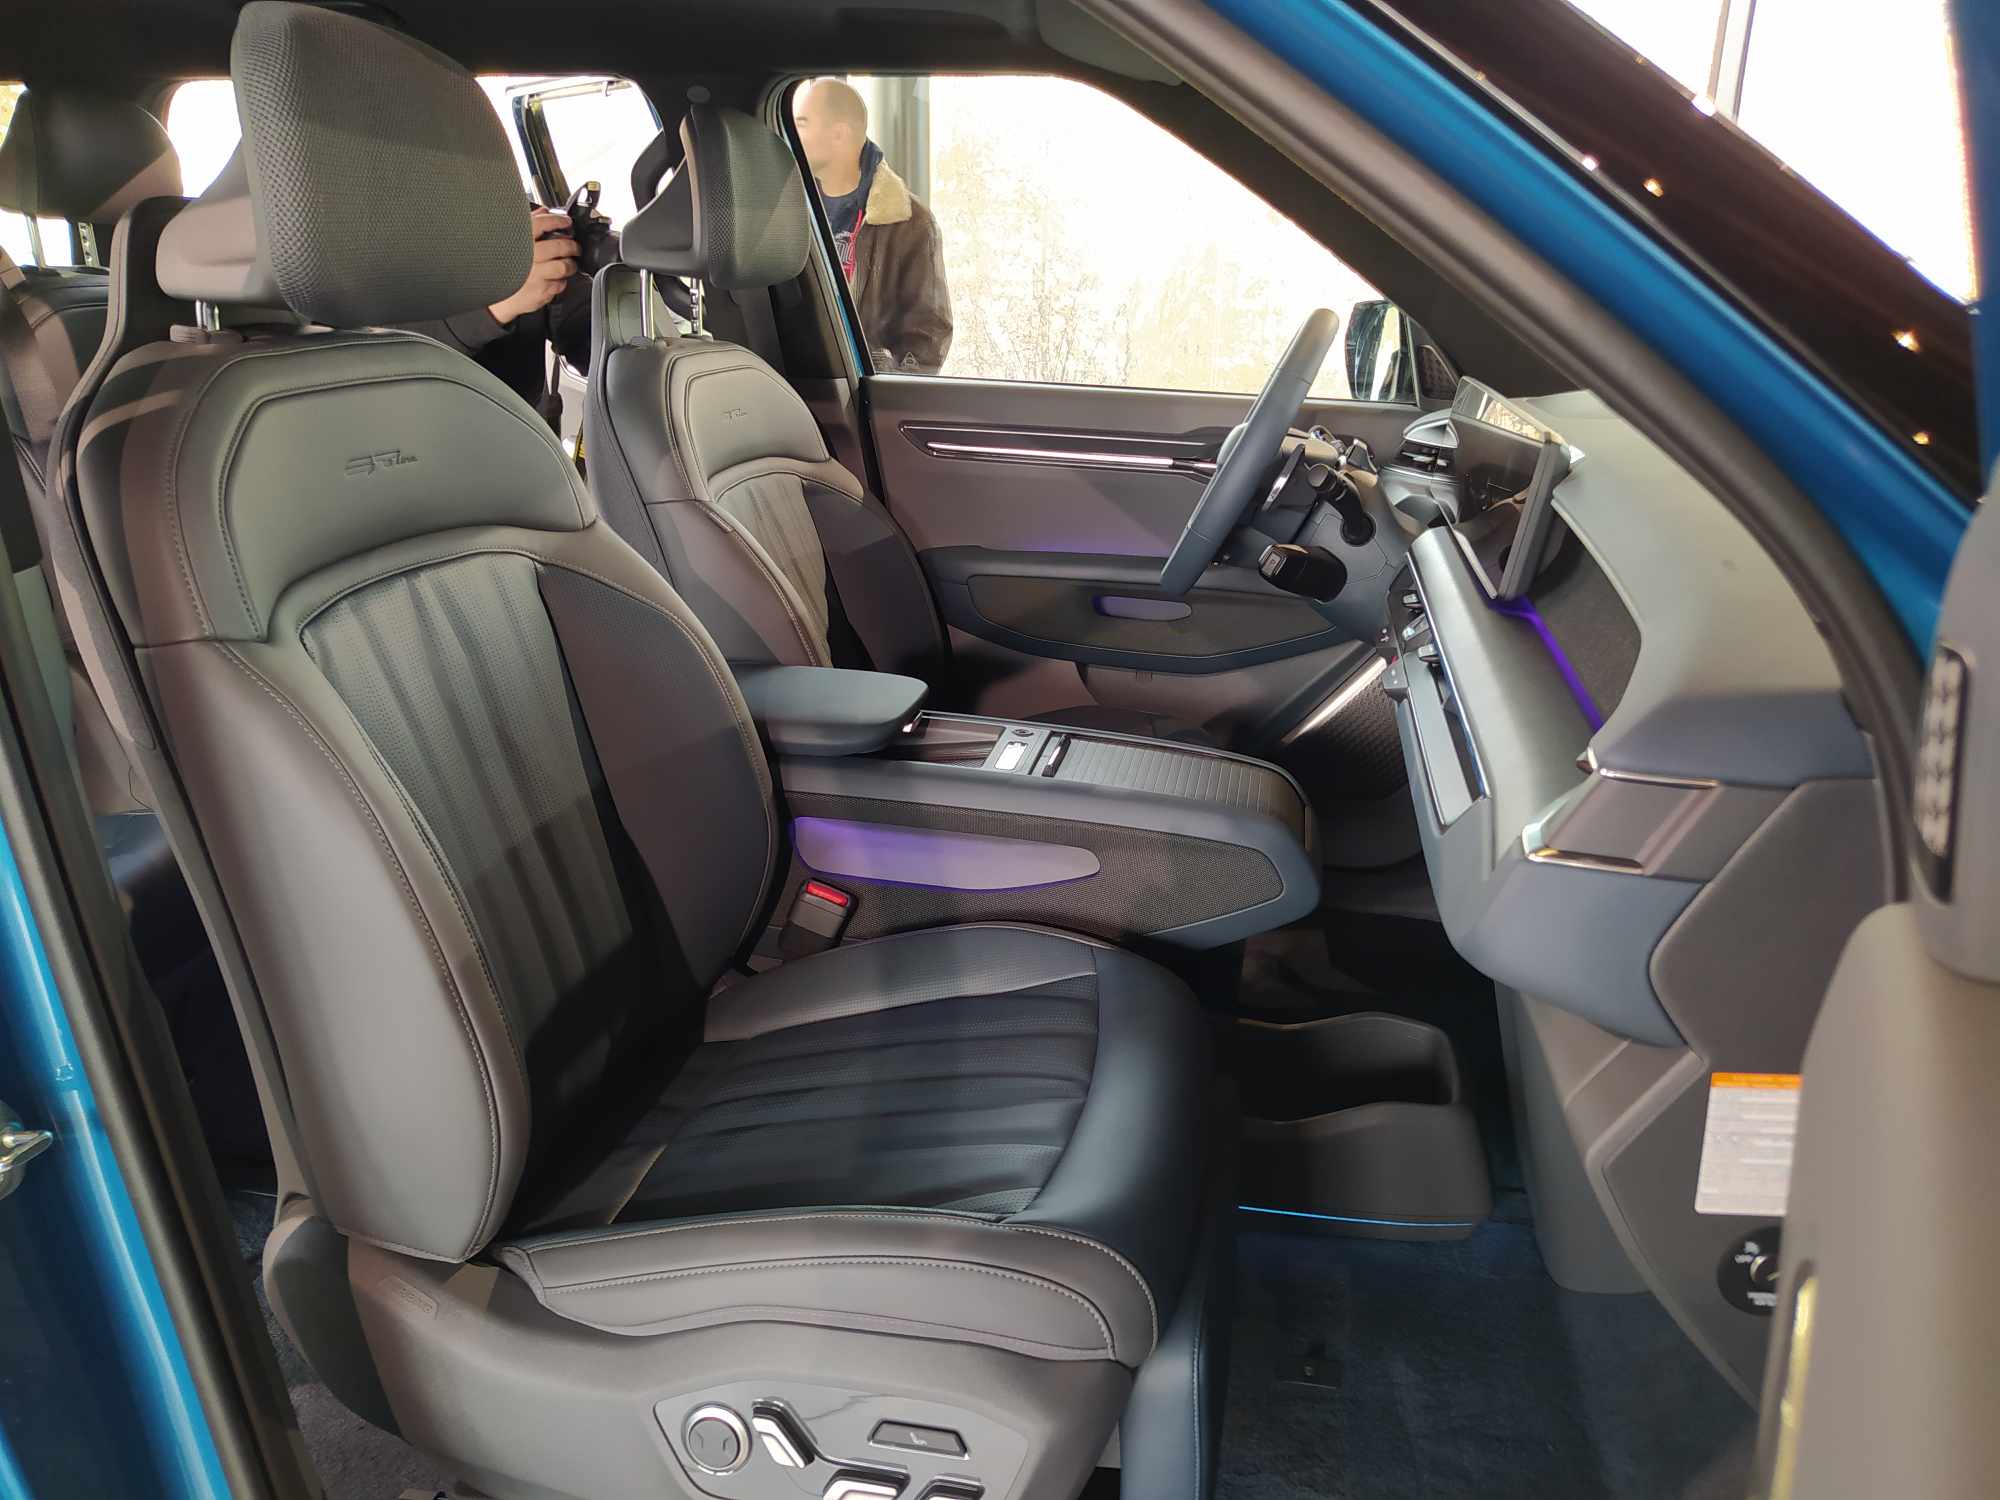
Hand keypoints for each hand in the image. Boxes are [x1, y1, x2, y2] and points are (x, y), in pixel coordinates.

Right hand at [488, 209, 577, 324]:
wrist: (496, 296)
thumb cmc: (504, 267)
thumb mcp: (511, 241)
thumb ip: (529, 224)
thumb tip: (544, 212)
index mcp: (519, 241)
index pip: (542, 223)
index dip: (558, 220)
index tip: (566, 222)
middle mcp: (527, 257)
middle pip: (560, 246)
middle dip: (572, 246)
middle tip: (574, 247)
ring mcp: (535, 275)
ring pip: (564, 266)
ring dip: (570, 265)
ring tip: (569, 264)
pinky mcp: (541, 291)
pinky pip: (560, 284)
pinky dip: (561, 281)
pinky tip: (555, 278)